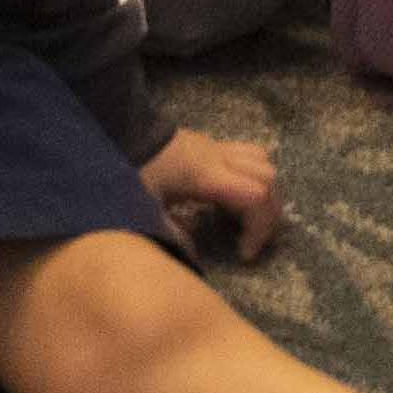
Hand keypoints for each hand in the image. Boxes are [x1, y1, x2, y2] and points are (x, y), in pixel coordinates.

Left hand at [139, 127, 281, 258]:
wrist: (123, 134)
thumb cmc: (134, 171)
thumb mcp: (145, 209)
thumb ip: (171, 234)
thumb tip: (193, 258)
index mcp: (206, 174)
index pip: (256, 196)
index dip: (259, 228)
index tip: (244, 254)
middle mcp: (221, 158)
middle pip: (268, 180)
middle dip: (268, 215)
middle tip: (250, 242)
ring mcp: (220, 148)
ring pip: (265, 164)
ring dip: (266, 194)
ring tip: (247, 220)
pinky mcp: (215, 145)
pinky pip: (252, 156)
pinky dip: (255, 178)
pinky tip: (237, 197)